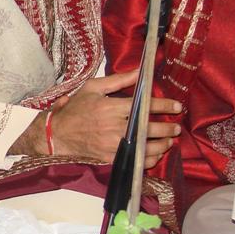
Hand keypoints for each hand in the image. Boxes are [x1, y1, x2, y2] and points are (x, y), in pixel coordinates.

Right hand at [47, 71, 181, 165]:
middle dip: (168, 128)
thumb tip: (140, 72)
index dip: (164, 105)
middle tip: (176, 127)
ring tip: (169, 141)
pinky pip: (135, 161)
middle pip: (149, 129)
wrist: (57, 134)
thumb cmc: (75, 109)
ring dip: (161, 144)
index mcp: (112, 108)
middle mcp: (114, 127)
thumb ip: (119, 80)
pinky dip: (148, 160)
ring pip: (146, 147)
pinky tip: (155, 154)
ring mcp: (113, 145)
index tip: (177, 106)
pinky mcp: (110, 158)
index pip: (145, 106)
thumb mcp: (93, 88)